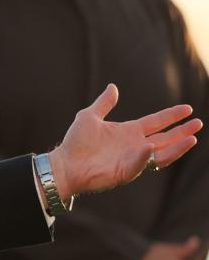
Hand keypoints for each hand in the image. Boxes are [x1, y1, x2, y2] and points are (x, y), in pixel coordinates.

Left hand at [48, 84, 200, 201]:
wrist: (64, 163)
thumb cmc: (75, 142)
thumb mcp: (89, 116)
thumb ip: (104, 103)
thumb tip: (113, 87)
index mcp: (128, 132)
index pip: (156, 122)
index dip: (171, 116)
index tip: (188, 108)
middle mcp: (134, 146)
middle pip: (165, 138)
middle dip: (182, 131)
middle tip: (198, 123)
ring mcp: (132, 160)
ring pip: (161, 154)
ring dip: (177, 147)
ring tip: (192, 138)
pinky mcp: (125, 172)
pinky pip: (140, 164)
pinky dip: (146, 157)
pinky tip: (150, 147)